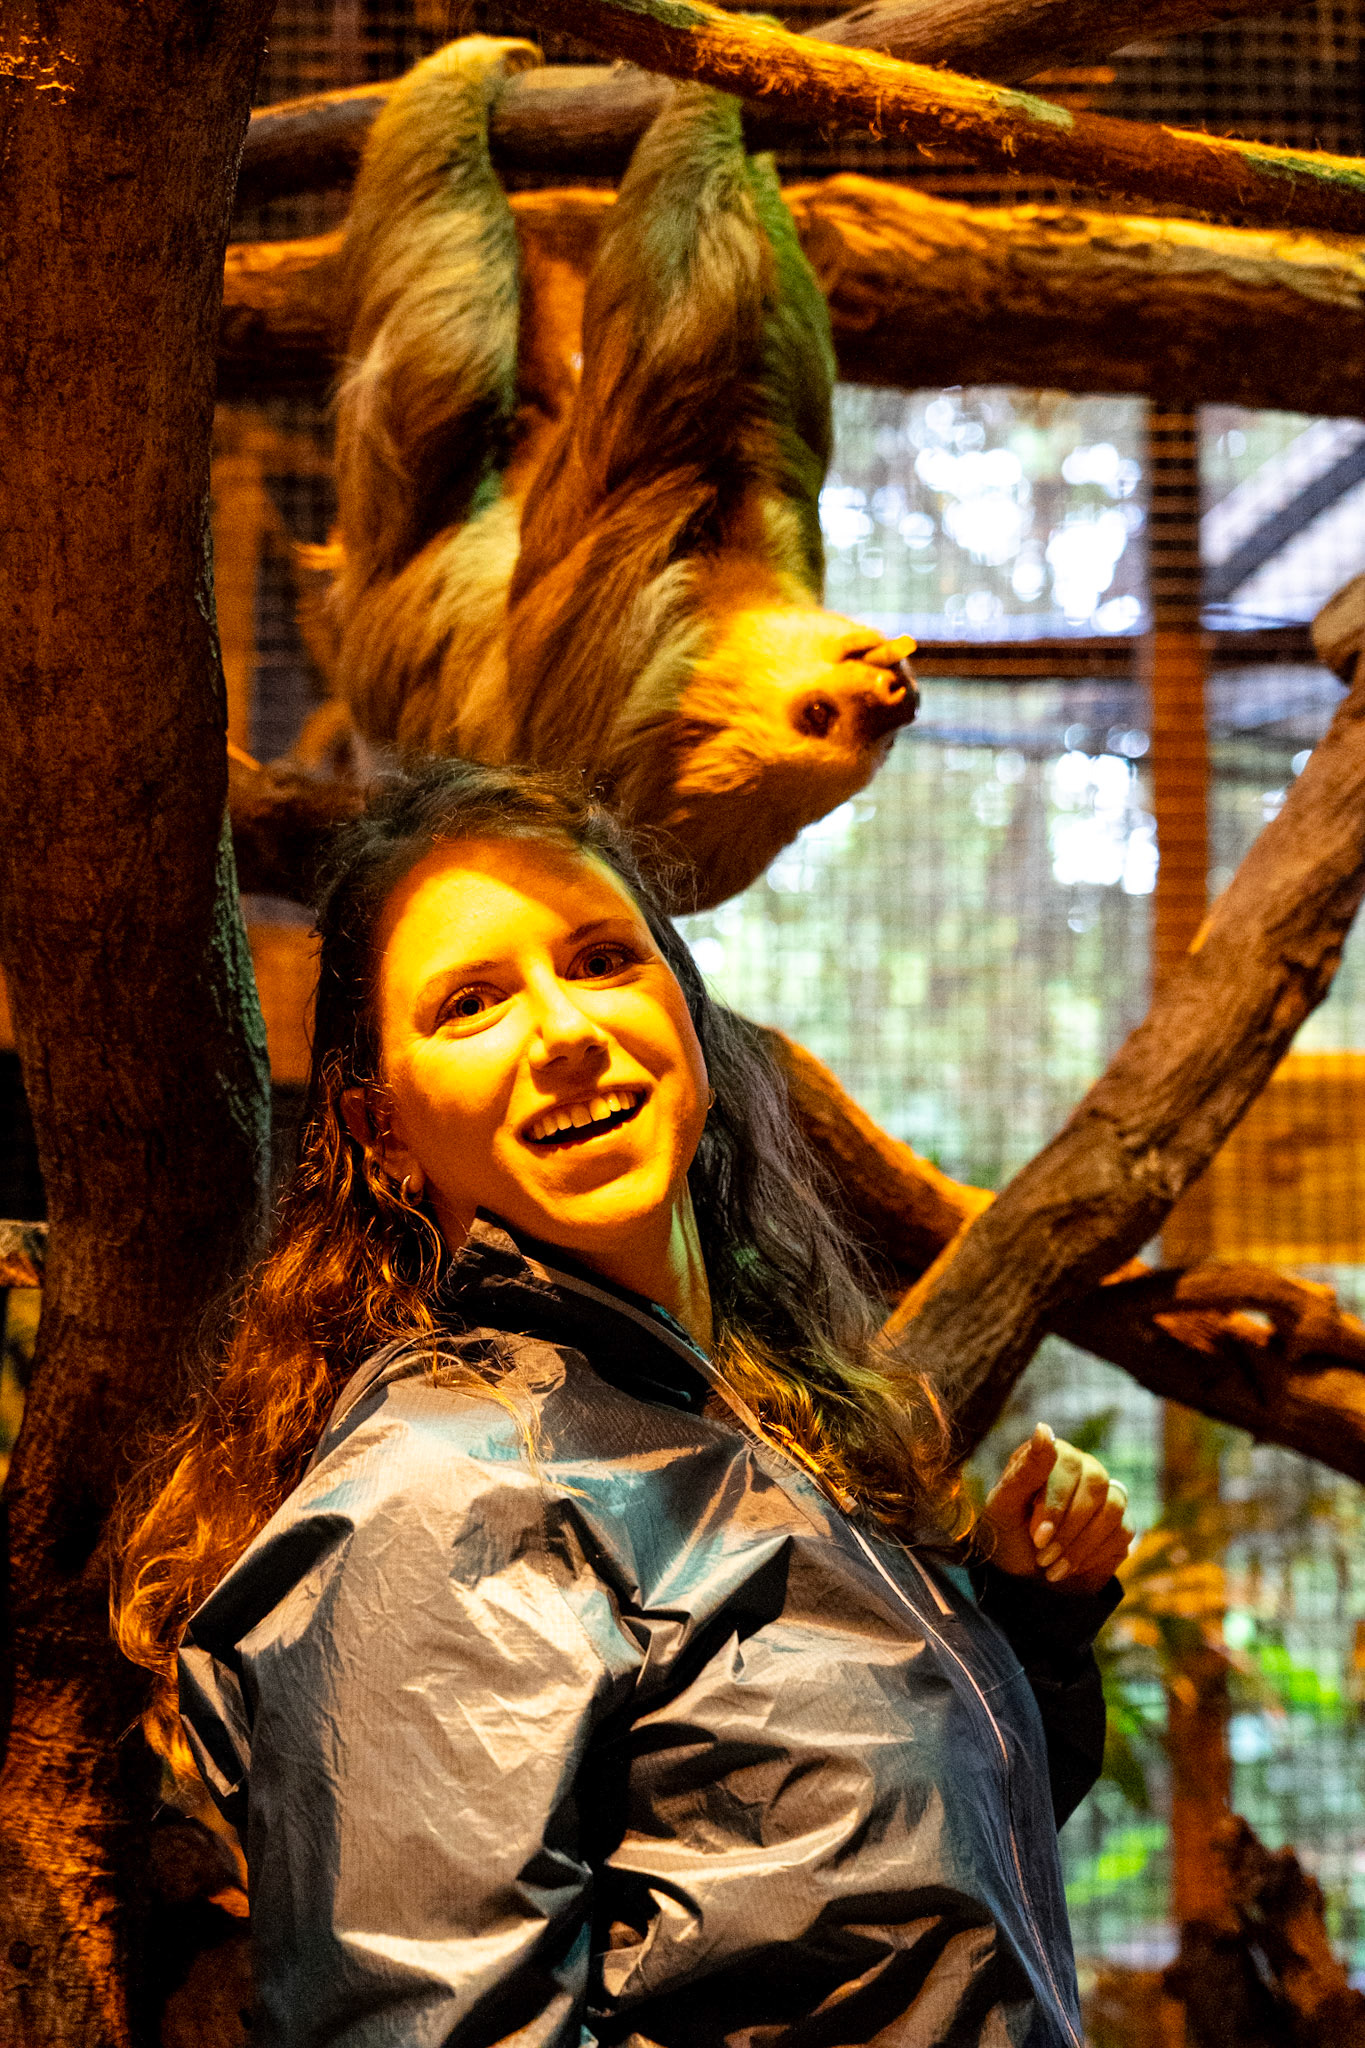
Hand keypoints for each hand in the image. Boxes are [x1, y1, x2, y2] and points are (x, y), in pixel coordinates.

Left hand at [981, 1423, 1133, 1594]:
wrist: (1023, 1578)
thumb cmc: (1007, 1534)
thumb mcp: (1004, 1506)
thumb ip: (1025, 1471)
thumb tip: (1044, 1428)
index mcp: (1052, 1455)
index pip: (1067, 1464)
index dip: (1054, 1504)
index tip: (1037, 1537)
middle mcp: (1084, 1468)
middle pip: (1095, 1484)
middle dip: (1067, 1527)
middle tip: (1043, 1555)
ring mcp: (1106, 1495)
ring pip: (1112, 1508)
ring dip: (1080, 1544)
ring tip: (1051, 1566)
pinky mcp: (1121, 1524)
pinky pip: (1122, 1532)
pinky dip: (1093, 1554)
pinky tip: (1069, 1567)